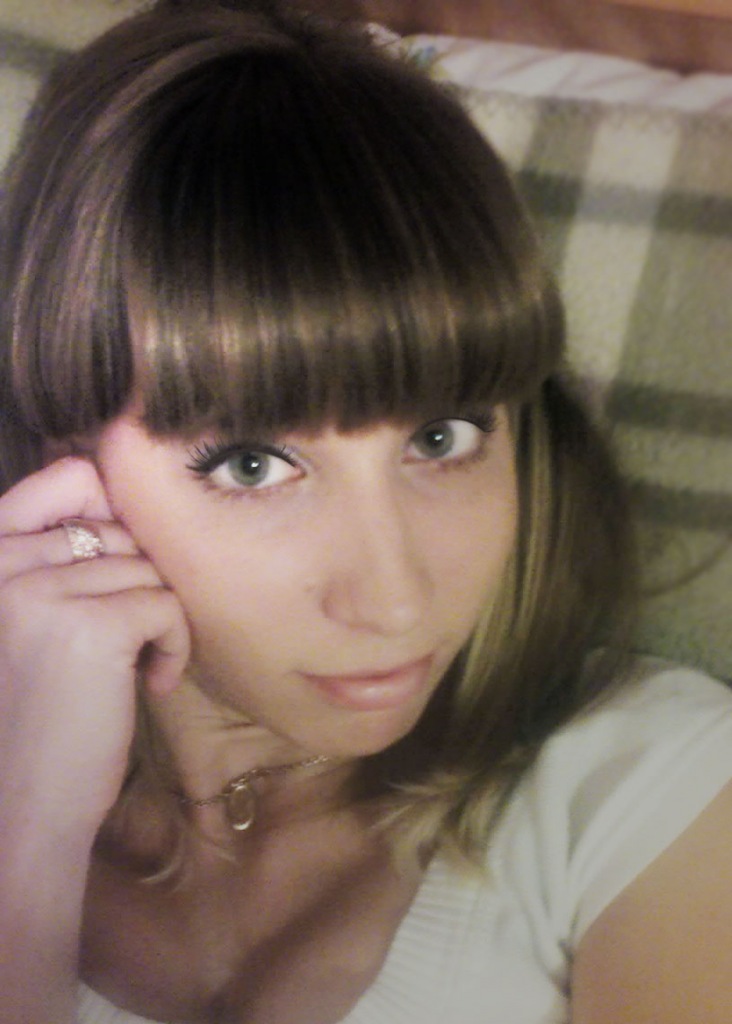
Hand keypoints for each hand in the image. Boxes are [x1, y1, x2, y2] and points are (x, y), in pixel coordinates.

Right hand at [0, 456, 189, 827]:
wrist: (19, 809)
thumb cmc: (34, 716)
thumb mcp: (30, 621)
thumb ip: (59, 561)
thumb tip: (129, 507)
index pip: (69, 476)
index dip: (113, 509)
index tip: (119, 565)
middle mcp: (3, 564)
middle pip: (125, 530)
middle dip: (142, 582)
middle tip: (127, 639)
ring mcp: (43, 592)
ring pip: (151, 569)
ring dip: (160, 620)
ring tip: (133, 669)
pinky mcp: (91, 628)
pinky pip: (168, 604)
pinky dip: (175, 646)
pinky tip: (149, 685)